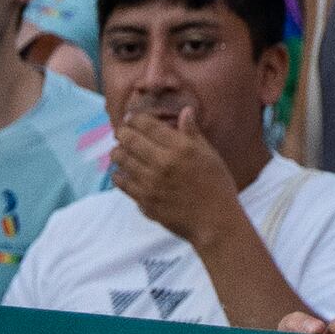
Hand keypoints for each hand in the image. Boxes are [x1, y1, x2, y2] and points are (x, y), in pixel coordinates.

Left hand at [114, 110, 244, 247]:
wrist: (215, 222)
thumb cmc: (217, 185)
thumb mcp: (209, 154)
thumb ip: (193, 133)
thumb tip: (185, 111)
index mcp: (180, 148)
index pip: (148, 126)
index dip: (135, 118)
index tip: (131, 117)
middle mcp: (162, 163)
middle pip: (131, 140)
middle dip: (122, 133)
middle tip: (121, 132)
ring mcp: (151, 183)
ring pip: (123, 161)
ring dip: (117, 152)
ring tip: (117, 151)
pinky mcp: (145, 201)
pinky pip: (123, 184)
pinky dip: (118, 175)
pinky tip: (119, 173)